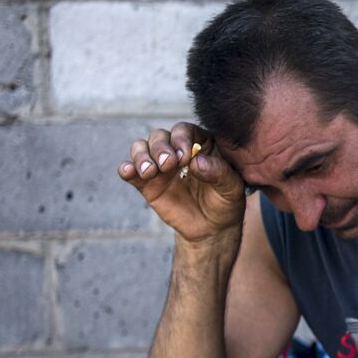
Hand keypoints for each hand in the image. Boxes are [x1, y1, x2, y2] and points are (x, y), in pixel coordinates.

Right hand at [118, 123, 246, 242]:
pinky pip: (131, 171)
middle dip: (160, 147)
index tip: (185, 156)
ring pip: (141, 148)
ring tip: (150, 172)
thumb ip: (218, 172)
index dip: (181, 139)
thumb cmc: (225, 201)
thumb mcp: (231, 187)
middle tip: (168, 164)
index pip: (185, 131)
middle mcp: (176, 150)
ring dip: (142, 156)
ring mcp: (160, 166)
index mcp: (199, 144)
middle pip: (160, 136)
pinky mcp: (146, 183)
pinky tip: (128, 171)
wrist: (212, 227)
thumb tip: (196, 162)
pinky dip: (126, 169)